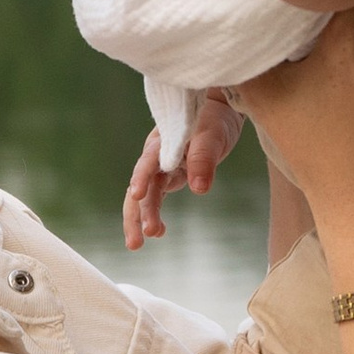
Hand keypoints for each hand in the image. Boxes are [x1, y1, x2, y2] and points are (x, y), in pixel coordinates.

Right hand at [121, 93, 243, 248]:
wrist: (217, 109)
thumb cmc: (213, 117)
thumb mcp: (212, 135)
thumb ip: (204, 159)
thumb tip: (199, 189)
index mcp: (162, 142)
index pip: (148, 162)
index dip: (142, 178)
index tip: (138, 195)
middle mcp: (155, 157)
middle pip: (139, 187)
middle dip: (136, 214)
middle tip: (137, 242)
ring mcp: (160, 168)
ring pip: (144, 197)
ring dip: (140, 219)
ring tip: (137, 245)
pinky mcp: (169, 176)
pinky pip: (156, 197)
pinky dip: (153, 214)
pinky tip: (159, 231)